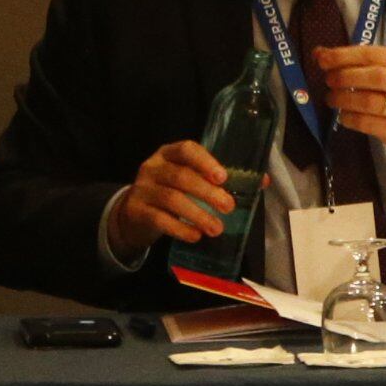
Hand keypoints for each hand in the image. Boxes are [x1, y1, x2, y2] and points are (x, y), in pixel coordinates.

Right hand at [104, 139, 232, 257]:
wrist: (134, 212)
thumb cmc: (169, 191)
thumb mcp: (185, 179)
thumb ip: (209, 180)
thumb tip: (251, 186)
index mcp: (168, 154)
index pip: (186, 150)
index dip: (205, 162)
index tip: (223, 178)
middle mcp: (152, 167)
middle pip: (181, 177)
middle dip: (207, 192)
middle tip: (228, 207)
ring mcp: (142, 189)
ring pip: (171, 199)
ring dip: (198, 215)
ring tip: (217, 228)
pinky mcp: (136, 210)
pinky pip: (159, 219)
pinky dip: (180, 229)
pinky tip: (196, 235)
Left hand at [312, 42, 385, 154]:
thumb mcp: (384, 69)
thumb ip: (354, 60)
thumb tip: (319, 54)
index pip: (371, 55)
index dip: (344, 56)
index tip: (322, 59)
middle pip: (375, 76)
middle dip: (345, 77)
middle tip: (328, 80)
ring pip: (370, 101)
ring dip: (344, 99)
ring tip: (331, 98)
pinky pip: (367, 123)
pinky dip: (349, 118)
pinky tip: (342, 115)